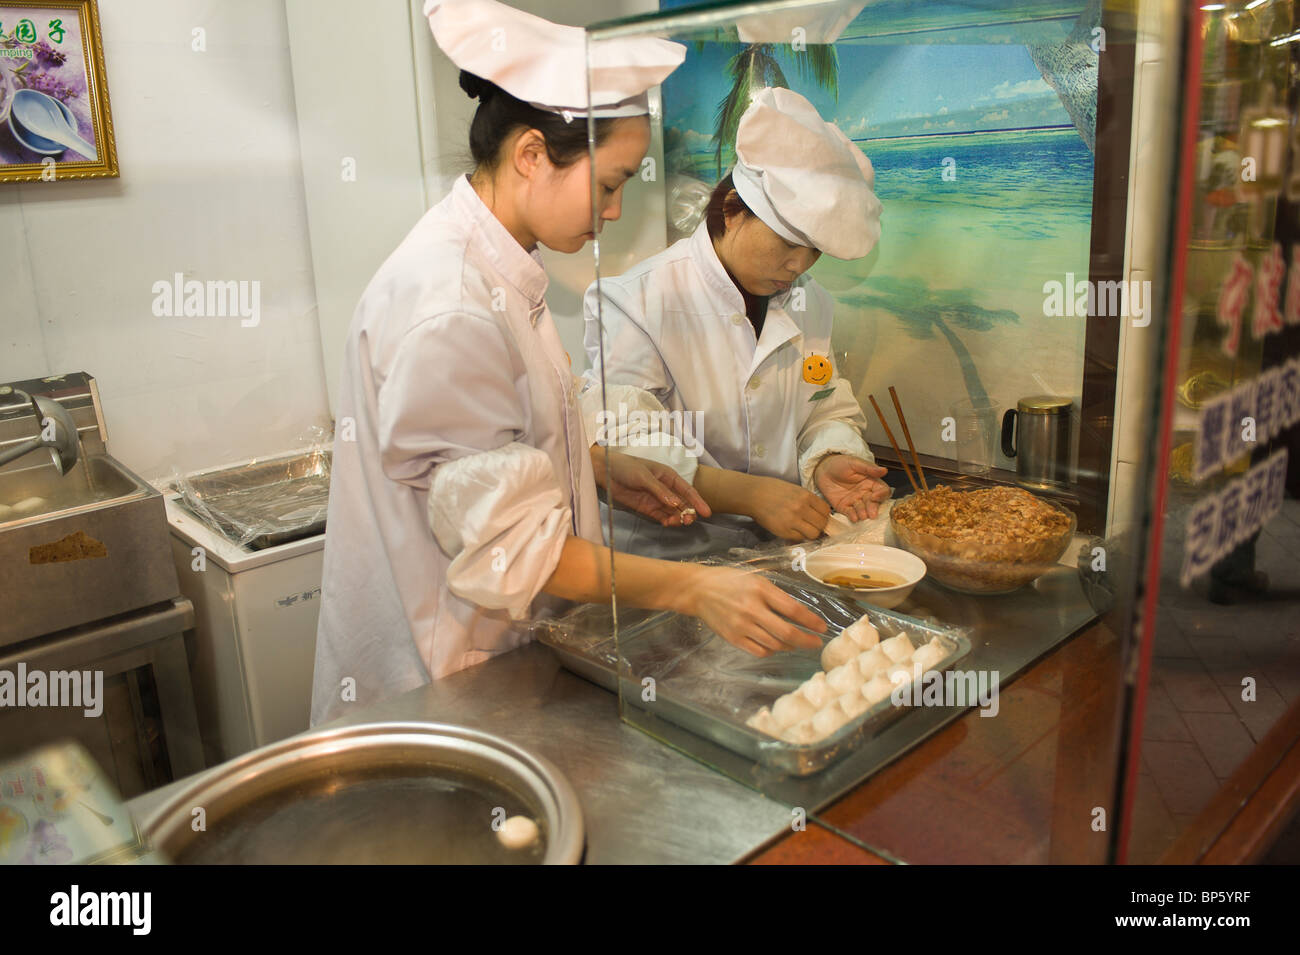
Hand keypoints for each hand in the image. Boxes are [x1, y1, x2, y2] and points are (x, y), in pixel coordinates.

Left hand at [590, 448, 710, 526]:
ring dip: (678, 518)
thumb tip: (676, 504)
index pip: (687, 490)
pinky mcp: (647, 508)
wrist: (605, 472)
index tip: (706, 513)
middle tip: (689, 520)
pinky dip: (666, 521)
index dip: (698, 501)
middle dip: (688, 512)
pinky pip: (661, 516)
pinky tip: (668, 523)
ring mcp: (657, 499)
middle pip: (683, 503)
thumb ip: (659, 491)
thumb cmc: (625, 467)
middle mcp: (665, 489)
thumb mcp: (644, 476)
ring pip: (673, 512)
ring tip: (677, 522)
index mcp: (668, 476)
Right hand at [677, 565, 825, 656]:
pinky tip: (776, 646)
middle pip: (786, 633)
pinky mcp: (733, 638)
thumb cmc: (729, 581)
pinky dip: (772, 651)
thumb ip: (776, 595)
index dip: (811, 621)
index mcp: (760, 590)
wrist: (698, 590)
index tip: (822, 628)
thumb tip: (799, 614)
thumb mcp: (756, 579)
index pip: (793, 610)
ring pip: (775, 645)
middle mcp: (752, 609)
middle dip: (806, 640)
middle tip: (816, 643)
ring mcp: (741, 626)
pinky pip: (759, 651)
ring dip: (791, 646)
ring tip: (798, 643)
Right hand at [744, 475, 830, 540]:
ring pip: (813, 534)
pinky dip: (798, 536)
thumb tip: (818, 514)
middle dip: (819, 526)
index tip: (819, 517)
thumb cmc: (773, 490)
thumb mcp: (794, 490)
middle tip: (811, 525)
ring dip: (810, 533)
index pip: (825, 510)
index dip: (823, 515)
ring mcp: (793, 520)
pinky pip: (799, 538)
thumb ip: (807, 500)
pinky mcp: (784, 530)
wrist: (754, 495)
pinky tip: (792, 530)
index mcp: (805, 495)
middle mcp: (801, 508)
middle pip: (822, 524)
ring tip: (803, 529)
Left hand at [814, 454, 890, 521]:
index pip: (882, 491)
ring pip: (863, 510)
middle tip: (872, 514)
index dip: (881, 495)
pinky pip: (850, 513)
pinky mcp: (844, 507)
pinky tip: (854, 518)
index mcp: (871, 482)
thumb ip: (869, 468)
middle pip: (874, 503)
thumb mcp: (855, 463)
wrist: (822, 469)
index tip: (876, 496)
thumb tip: (884, 470)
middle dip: (873, 508)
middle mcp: (865, 493)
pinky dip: (853, 517)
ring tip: (862, 516)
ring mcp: (855, 501)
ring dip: (863, 513)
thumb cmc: (840, 463)